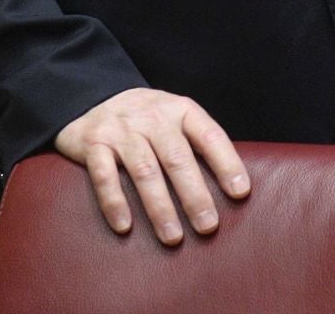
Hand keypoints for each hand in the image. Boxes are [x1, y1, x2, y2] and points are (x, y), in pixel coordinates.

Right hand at [53, 88, 249, 244]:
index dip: (227, 163)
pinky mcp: (93, 144)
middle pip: (177, 158)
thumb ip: (196, 144)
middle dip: (195, 195)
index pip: (209, 136)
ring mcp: (122, 131)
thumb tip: (229, 185)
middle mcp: (153, 118)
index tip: (240, 192)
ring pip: (145, 171)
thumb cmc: (147, 119)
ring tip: (173, 237)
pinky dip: (115, 203)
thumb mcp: (175, 118)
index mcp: (181, 110)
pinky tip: (125, 227)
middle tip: (208, 226)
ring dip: (160, 208)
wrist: (93, 98)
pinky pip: (104, 177)